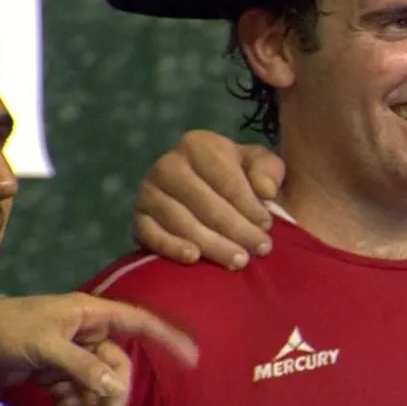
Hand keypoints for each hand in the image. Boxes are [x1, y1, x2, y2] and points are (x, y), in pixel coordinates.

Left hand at [0, 293, 197, 405]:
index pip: (140, 322)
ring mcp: (72, 356)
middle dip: (115, 393)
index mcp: (91, 315)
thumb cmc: (7, 328)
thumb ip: (83, 366)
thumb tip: (117, 386)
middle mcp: (87, 334)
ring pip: (98, 386)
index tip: (192, 357)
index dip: (168, 337)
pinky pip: (76, 397)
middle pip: (118, 366)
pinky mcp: (56, 375)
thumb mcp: (46, 345)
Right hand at [132, 129, 285, 269]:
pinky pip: (151, 235)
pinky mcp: (138, 218)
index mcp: (199, 144)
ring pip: (181, 221)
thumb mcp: (261, 166)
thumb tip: (266, 190)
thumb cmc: (242, 178)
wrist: (213, 196)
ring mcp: (148, 191)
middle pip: (205, 203)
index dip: (249, 205)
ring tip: (240, 260)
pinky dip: (171, 247)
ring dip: (213, 244)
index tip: (268, 225)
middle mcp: (168, 164)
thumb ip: (268, 170)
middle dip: (237, 229)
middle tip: (261, 250)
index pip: (225, 179)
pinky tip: (194, 258)